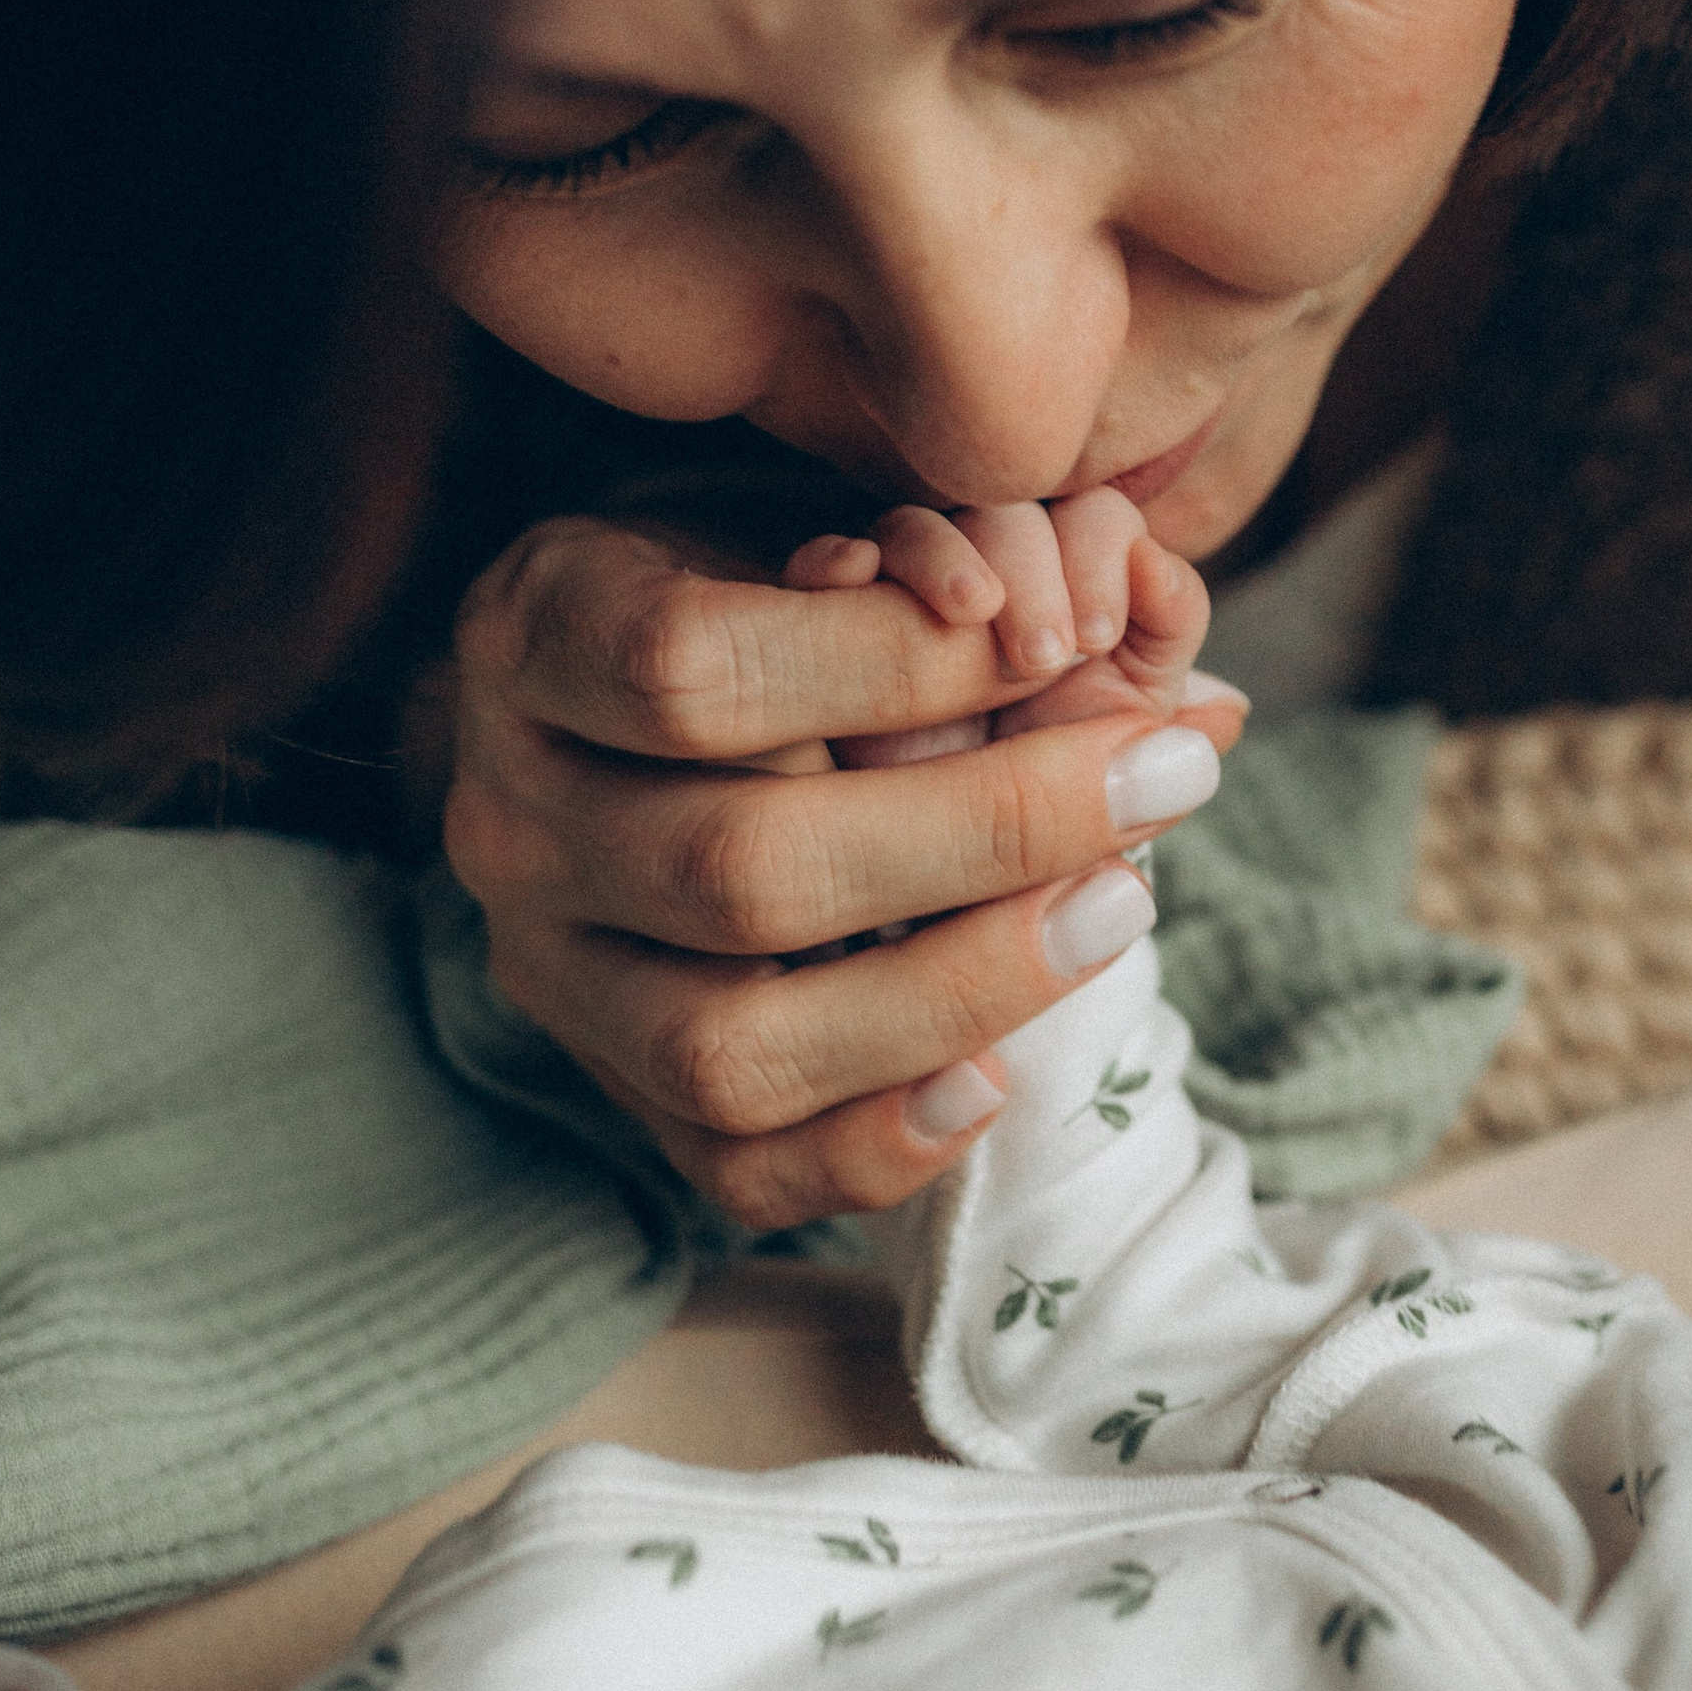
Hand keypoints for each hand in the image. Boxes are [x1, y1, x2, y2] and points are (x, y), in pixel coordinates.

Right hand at [444, 491, 1239, 1231]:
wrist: (617, 705)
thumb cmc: (745, 586)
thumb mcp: (805, 523)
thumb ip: (949, 580)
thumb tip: (1188, 688)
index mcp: (534, 634)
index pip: (691, 670)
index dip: (893, 666)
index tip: (1066, 644)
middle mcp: (503, 816)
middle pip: (733, 868)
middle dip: (982, 834)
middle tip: (1162, 778)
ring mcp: (539, 970)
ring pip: (726, 1045)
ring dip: (953, 991)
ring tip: (1113, 910)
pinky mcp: (602, 1085)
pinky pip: (727, 1168)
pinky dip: (874, 1144)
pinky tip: (994, 1079)